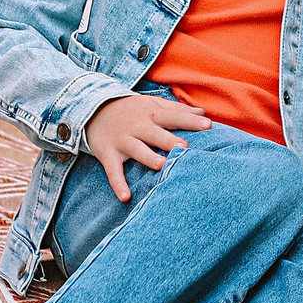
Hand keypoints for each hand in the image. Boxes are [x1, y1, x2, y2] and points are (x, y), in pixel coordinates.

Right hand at [83, 93, 209, 200]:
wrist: (93, 109)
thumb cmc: (132, 110)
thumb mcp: (152, 105)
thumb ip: (177, 110)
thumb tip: (203, 114)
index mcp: (152, 114)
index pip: (174, 117)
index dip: (190, 121)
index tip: (208, 126)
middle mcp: (138, 126)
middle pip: (157, 134)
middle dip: (170, 140)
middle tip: (185, 148)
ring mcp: (122, 140)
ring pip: (137, 149)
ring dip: (148, 157)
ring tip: (161, 165)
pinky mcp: (108, 154)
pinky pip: (113, 170)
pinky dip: (118, 184)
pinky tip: (126, 197)